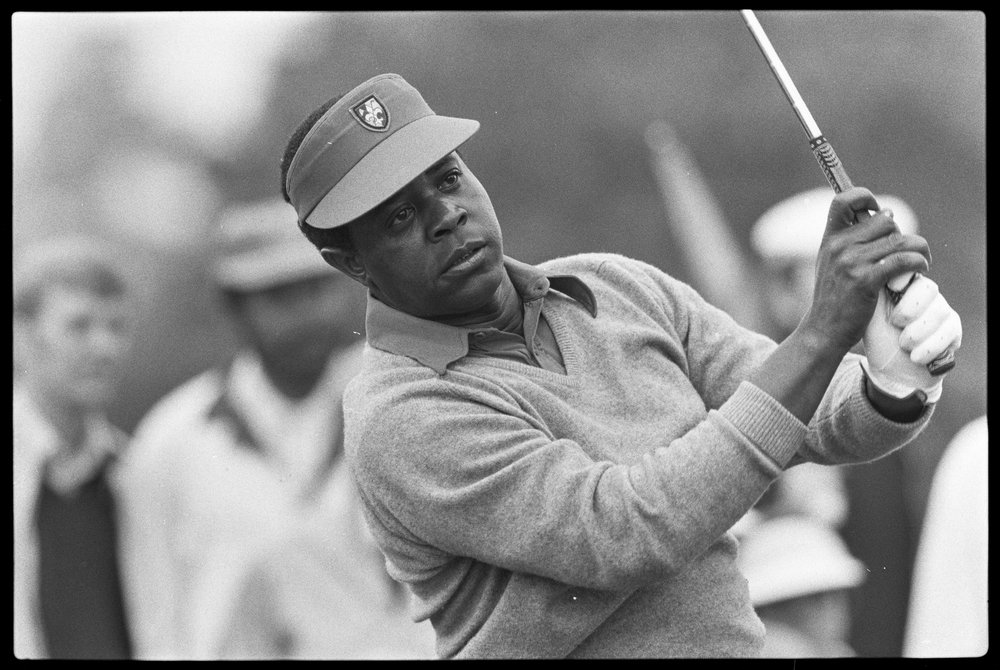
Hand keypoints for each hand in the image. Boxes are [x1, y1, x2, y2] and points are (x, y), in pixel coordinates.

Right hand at [799, 187, 930, 353]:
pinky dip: (919, 262)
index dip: (864, 196)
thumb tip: (886, 215)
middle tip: (907, 249)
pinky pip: (903, 259)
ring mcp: (851, 262)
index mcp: (829, 238)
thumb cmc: (833, 298)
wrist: (823, 330)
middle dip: (901, 233)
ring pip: (900, 240)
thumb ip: (850, 241)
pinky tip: (920, 268)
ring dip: (919, 248)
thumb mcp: (831, 263)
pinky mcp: (866, 280)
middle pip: (884, 220)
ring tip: (922, 259)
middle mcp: (839, 246)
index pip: (844, 200)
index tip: (877, 209)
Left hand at [862, 274, 961, 401]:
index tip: (892, 286)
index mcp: (904, 285)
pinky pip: (949, 332)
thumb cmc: (875, 335)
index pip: (910, 268)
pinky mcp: (953, 330)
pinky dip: (930, 347)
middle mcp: (925, 294)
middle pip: (928, 288)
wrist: (887, 368)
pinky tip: (915, 356)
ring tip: (902, 344)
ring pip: (939, 311)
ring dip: (917, 332)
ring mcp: (941, 310)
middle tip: (895, 323)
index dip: (904, 276)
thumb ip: (869, 286)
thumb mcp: (866, 310)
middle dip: (910, 308)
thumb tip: (865, 264)